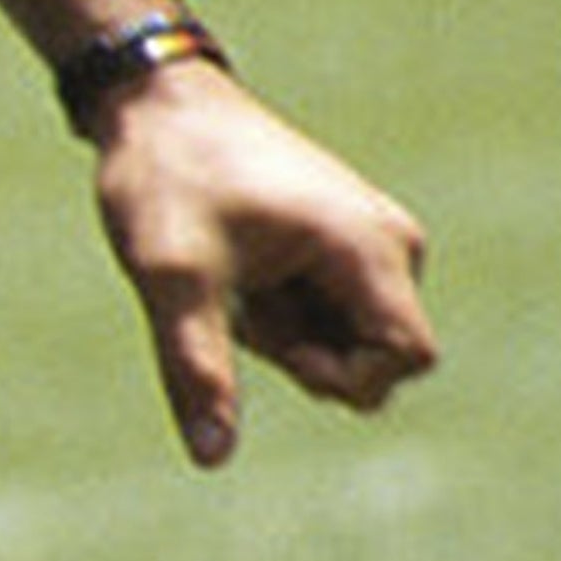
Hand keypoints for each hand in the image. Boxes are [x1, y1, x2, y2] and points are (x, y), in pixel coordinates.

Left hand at [89, 68, 437, 467]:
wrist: (153, 104)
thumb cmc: (165, 178)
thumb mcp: (169, 278)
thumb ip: (197, 368)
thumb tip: (212, 456)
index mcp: (369, 245)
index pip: (407, 357)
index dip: (340, 376)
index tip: (271, 342)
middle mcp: (388, 243)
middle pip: (377, 357)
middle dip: (305, 355)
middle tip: (241, 303)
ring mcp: (367, 243)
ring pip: (346, 340)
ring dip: (287, 334)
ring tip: (236, 276)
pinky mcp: (341, 245)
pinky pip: (329, 315)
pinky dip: (282, 313)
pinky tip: (241, 271)